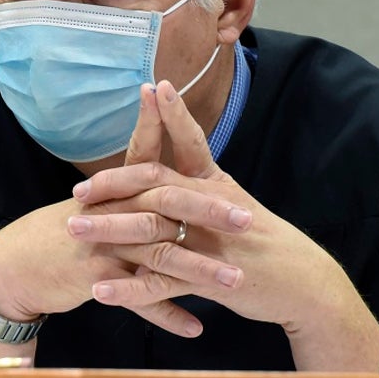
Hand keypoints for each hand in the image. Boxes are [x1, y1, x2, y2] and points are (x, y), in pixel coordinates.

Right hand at [0, 85, 215, 355]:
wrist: (17, 264)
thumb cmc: (65, 229)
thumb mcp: (96, 202)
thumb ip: (132, 185)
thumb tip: (167, 170)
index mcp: (116, 190)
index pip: (148, 155)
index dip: (170, 131)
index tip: (198, 121)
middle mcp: (113, 211)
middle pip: (168, 206)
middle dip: (209, 212)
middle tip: (245, 219)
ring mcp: (106, 246)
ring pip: (162, 256)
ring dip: (200, 271)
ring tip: (235, 281)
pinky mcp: (98, 280)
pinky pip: (140, 300)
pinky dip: (168, 315)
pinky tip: (195, 327)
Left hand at [70, 80, 378, 370]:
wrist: (305, 282)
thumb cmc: (264, 241)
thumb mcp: (236, 203)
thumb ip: (201, 187)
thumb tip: (170, 169)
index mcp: (218, 185)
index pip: (192, 142)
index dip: (172, 115)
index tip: (149, 87)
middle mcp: (212, 207)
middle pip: (158, 185)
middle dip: (115, 183)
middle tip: (78, 189)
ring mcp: (211, 243)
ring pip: (152, 233)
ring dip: (110, 231)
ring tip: (74, 230)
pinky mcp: (212, 280)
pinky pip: (162, 285)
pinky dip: (131, 289)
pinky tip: (101, 291)